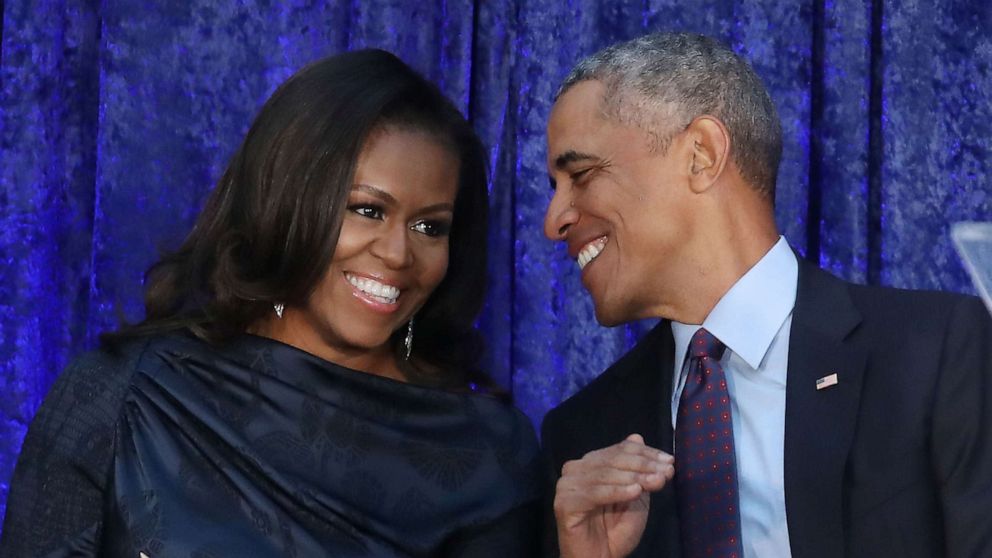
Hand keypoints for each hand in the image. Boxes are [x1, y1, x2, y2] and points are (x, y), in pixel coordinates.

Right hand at [554, 434, 673, 557]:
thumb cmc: (616, 530)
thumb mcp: (634, 495)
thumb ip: (636, 469)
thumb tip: (637, 437)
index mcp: (591, 463)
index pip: (620, 449)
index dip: (646, 453)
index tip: (670, 462)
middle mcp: (575, 469)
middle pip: (613, 459)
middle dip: (644, 465)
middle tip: (666, 473)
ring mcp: (567, 485)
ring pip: (605, 474)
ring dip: (634, 478)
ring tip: (656, 483)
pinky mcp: (564, 503)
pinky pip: (594, 494)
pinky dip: (616, 491)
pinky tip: (635, 492)